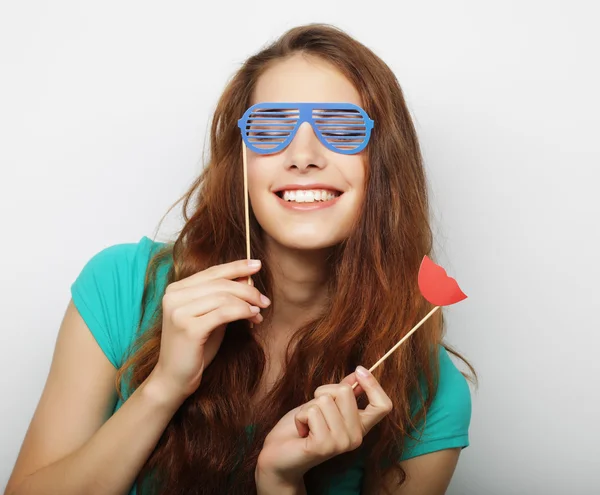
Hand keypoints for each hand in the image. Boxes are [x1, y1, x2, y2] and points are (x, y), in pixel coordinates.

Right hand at [149, 259, 270, 402]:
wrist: (174, 378)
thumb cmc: (195, 347)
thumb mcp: (210, 316)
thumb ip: (223, 297)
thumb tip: (247, 277)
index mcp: (176, 289)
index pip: (212, 272)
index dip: (237, 267)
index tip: (258, 265)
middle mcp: (174, 296)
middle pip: (220, 283)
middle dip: (247, 289)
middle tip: (265, 300)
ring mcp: (179, 312)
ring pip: (224, 297)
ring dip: (248, 303)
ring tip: (260, 312)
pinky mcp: (188, 328)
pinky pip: (224, 313)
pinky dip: (243, 312)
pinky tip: (253, 317)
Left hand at [256, 366, 392, 486]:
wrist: (280, 454)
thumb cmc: (302, 427)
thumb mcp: (324, 405)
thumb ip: (343, 392)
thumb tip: (358, 373)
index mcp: (360, 426)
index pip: (383, 405)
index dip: (374, 385)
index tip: (360, 370)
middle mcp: (356, 437)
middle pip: (346, 391)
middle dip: (323, 392)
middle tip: (315, 411)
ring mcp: (342, 442)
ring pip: (325, 400)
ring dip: (308, 407)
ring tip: (306, 424)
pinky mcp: (324, 445)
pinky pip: (312, 412)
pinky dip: (300, 417)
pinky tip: (301, 431)